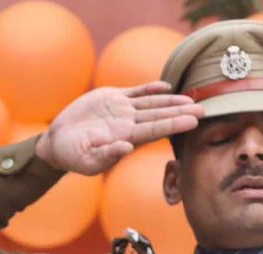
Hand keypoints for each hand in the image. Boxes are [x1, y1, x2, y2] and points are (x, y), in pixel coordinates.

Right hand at [35, 81, 203, 174]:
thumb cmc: (71, 156)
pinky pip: (136, 92)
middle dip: (181, 112)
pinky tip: (165, 86)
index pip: (155, 130)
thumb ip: (106, 154)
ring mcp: (121, 111)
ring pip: (152, 104)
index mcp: (124, 138)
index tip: (193, 121)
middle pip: (160, 116)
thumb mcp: (86, 159)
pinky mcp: (112, 100)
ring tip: (191, 99)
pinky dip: (150, 89)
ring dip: (171, 101)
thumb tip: (127, 148)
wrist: (57, 143)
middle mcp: (128, 124)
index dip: (174, 124)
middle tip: (205, 109)